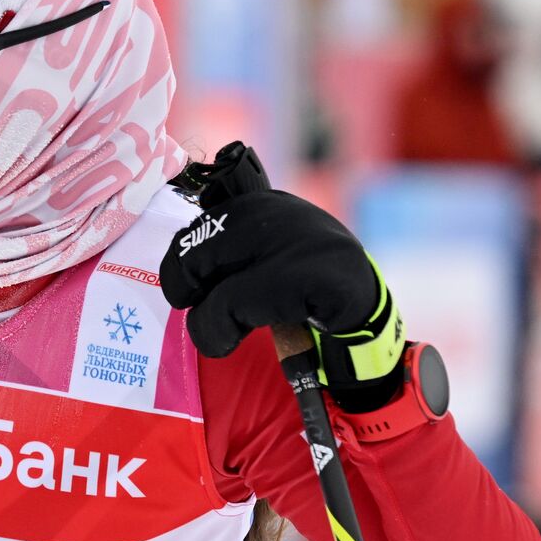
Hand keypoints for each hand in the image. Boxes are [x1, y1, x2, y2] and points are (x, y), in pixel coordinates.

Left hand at [160, 144, 380, 359]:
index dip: (181, 268)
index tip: (198, 292)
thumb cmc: (304, 292)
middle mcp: (274, 211)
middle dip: (184, 290)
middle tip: (207, 314)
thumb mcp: (264, 257)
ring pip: (208, 282)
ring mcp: (293, 239)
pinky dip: (223, 333)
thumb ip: (224, 250)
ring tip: (227, 332)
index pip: (192, 228)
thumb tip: (173, 273)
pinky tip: (248, 337)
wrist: (367, 319)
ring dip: (207, 322)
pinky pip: (234, 306)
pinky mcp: (306, 275)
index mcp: (260, 203)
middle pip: (190, 251)